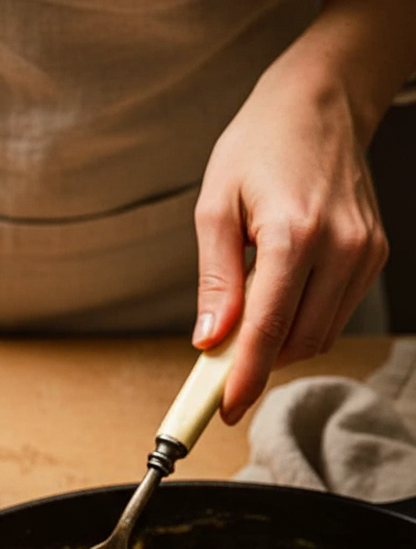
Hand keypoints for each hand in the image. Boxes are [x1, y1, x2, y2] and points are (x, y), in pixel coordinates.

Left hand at [192, 47, 387, 423]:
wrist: (320, 102)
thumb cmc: (260, 145)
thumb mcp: (215, 206)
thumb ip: (216, 280)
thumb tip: (210, 340)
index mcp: (295, 233)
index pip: (269, 330)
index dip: (245, 378)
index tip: (224, 409)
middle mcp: (339, 246)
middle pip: (298, 342)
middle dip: (259, 365)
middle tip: (221, 368)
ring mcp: (363, 253)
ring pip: (320, 335)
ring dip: (281, 346)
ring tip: (248, 323)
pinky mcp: (374, 255)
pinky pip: (335, 313)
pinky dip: (303, 323)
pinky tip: (281, 299)